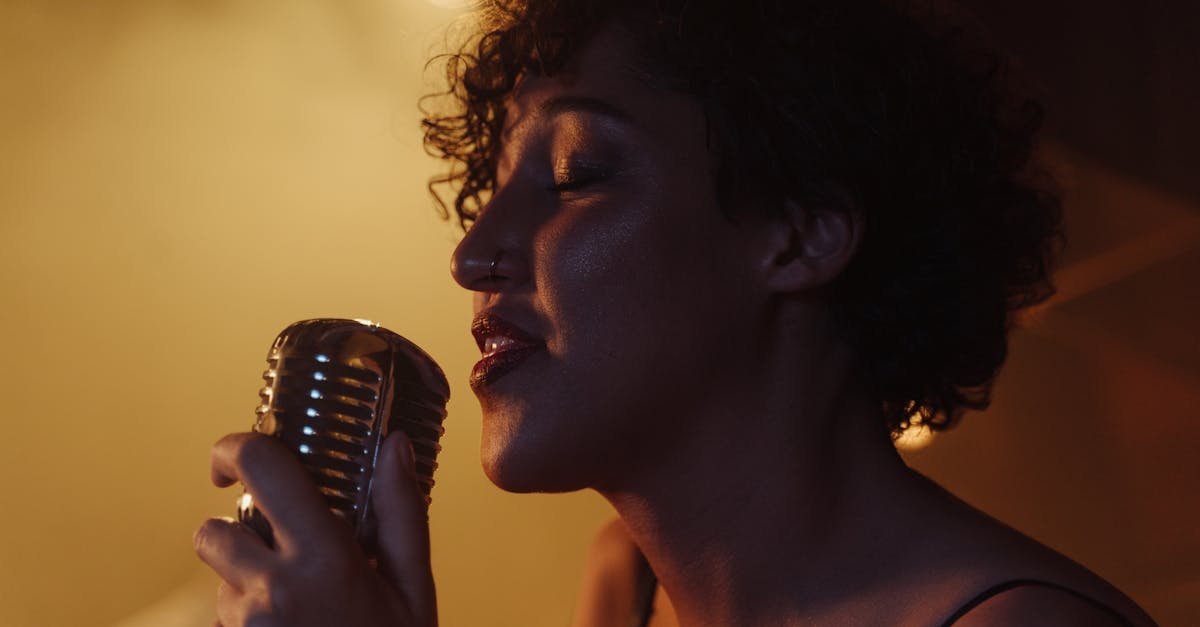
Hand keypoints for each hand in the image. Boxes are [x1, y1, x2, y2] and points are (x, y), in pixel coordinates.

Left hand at [194, 431, 435, 626]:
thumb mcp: (414, 592)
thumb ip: (401, 514)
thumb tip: (394, 446)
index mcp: (325, 558)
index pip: (261, 468)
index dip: (234, 447)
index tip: (234, 454)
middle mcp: (272, 590)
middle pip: (213, 531)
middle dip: (238, 533)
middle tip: (282, 552)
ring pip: (217, 584)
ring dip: (244, 584)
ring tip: (298, 612)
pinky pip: (222, 624)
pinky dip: (246, 623)